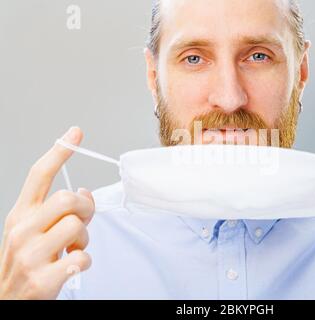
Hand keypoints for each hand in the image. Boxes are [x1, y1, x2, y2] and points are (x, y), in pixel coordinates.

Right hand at [0, 127, 94, 298]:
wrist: (8, 301)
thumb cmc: (27, 262)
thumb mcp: (33, 232)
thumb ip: (55, 211)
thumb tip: (85, 192)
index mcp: (20, 215)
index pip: (39, 175)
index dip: (59, 152)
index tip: (75, 133)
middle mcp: (22, 231)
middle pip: (68, 198)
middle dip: (85, 208)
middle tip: (82, 222)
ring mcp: (30, 255)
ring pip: (76, 226)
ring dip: (84, 239)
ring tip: (72, 249)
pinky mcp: (43, 279)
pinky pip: (83, 258)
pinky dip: (84, 261)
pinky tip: (71, 265)